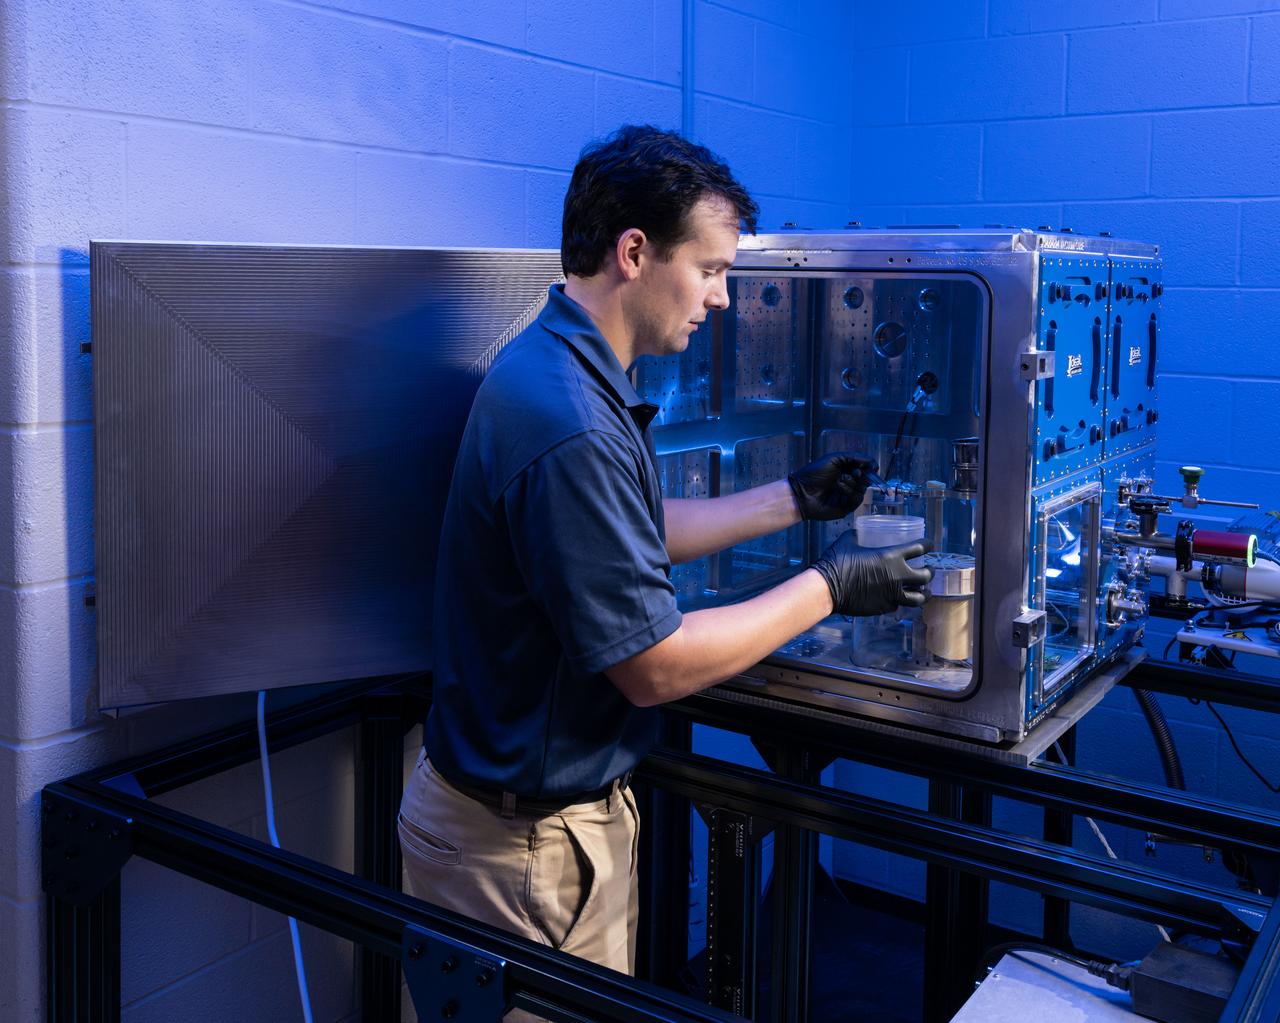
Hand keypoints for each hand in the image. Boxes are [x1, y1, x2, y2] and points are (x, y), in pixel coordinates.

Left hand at [788, 452, 876, 520]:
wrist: (802, 492)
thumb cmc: (814, 474)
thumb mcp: (834, 459)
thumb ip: (854, 457)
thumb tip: (871, 461)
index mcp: (846, 471)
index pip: (865, 468)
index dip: (869, 466)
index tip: (871, 466)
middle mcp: (849, 483)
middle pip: (867, 479)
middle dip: (862, 474)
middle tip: (854, 473)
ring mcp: (848, 495)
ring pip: (863, 489)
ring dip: (853, 482)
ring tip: (840, 480)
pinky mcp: (847, 506)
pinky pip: (857, 499)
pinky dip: (850, 491)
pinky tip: (839, 488)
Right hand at [811, 533, 932, 616]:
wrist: (827, 589)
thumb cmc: (836, 563)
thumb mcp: (848, 541)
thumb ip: (858, 535)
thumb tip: (859, 532)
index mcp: (891, 556)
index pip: (920, 548)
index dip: (928, 545)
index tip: (929, 545)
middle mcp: (897, 576)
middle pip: (926, 576)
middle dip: (930, 572)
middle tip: (928, 570)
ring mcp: (892, 594)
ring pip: (919, 598)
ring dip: (924, 593)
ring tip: (924, 591)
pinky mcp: (884, 607)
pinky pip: (898, 605)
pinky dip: (901, 601)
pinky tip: (898, 599)